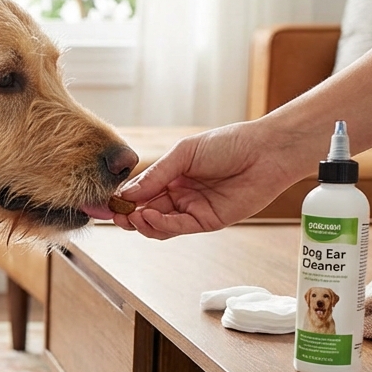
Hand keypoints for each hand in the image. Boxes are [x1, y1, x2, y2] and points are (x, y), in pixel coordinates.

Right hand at [112, 121, 312, 239]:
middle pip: (146, 211)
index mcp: (172, 175)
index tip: (106, 202)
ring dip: (142, 223)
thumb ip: (156, 175)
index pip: (140, 191)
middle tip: (115, 216)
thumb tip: (127, 193)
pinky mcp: (207, 221)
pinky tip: (150, 217)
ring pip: (159, 224)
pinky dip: (161, 225)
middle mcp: (180, 194)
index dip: (123, 198)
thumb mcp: (184, 154)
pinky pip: (178, 227)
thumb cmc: (229, 144)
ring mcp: (193, 209)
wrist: (266, 152)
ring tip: (132, 218)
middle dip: (128, 215)